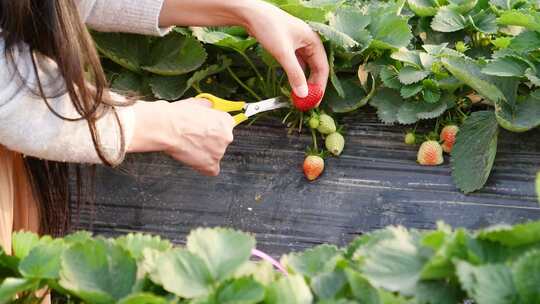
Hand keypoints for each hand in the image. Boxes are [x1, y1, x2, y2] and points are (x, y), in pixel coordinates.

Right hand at [128, 99, 233, 175]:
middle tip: (196, 138)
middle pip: (222, 141)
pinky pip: (211, 170)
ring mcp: (219, 152)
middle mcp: (226, 137)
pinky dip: (203, 166)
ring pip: (215, 155)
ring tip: (190, 146)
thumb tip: (208, 107)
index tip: (209, 130)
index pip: (227, 126)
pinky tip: (193, 159)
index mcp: (225, 121)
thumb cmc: (177, 116)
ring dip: (205, 152)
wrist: (166, 128)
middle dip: (211, 140)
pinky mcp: (210, 165)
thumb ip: (207, 107)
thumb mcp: (196, 103)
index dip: (215, 128)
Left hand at [159, 0, 328, 97]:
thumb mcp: (283, 53)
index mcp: (313, 41)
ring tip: (300, 96)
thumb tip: (303, 94)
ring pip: (305, 67)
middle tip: (307, 102)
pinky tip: (292, 84)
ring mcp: (298, 45)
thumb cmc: (269, 27)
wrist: (251, 13)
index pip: (322, 68)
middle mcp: (308, 43)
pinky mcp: (288, 47)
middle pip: (315, 68)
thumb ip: (294, 74)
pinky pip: (296, 64)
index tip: (314, 101)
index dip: (320, 86)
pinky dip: (295, 75)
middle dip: (312, 86)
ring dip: (303, 81)